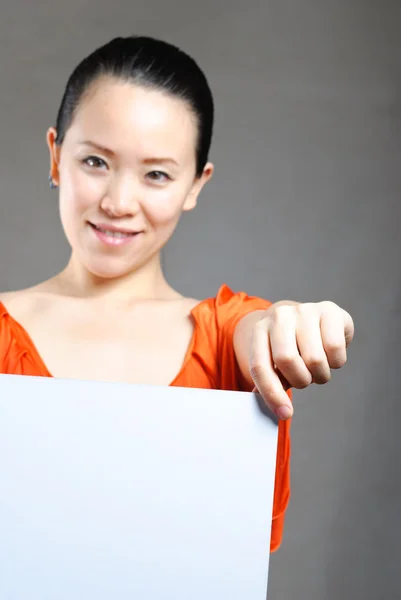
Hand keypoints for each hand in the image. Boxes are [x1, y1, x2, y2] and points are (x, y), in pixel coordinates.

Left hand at [249, 300, 353, 419]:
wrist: (309, 317)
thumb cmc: (292, 344)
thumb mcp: (276, 360)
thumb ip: (273, 381)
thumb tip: (276, 408)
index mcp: (260, 330)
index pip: (260, 366)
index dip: (271, 394)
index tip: (285, 413)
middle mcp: (280, 315)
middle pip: (286, 360)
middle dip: (300, 380)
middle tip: (306, 379)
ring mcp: (304, 310)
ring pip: (314, 358)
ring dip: (320, 374)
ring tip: (318, 367)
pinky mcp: (329, 310)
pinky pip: (335, 348)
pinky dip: (336, 361)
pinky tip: (331, 353)